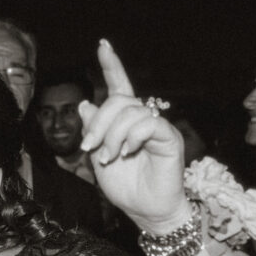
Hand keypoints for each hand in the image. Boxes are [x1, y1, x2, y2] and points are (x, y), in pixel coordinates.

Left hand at [78, 40, 190, 234]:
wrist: (145, 211)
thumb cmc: (125, 186)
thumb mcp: (98, 156)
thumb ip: (93, 131)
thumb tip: (86, 103)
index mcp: (125, 122)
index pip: (119, 87)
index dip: (111, 65)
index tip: (103, 44)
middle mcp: (143, 119)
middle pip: (118, 100)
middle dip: (98, 122)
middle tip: (90, 147)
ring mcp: (157, 128)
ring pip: (130, 113)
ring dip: (111, 136)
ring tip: (108, 157)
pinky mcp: (169, 138)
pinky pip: (148, 124)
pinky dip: (131, 138)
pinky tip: (126, 153)